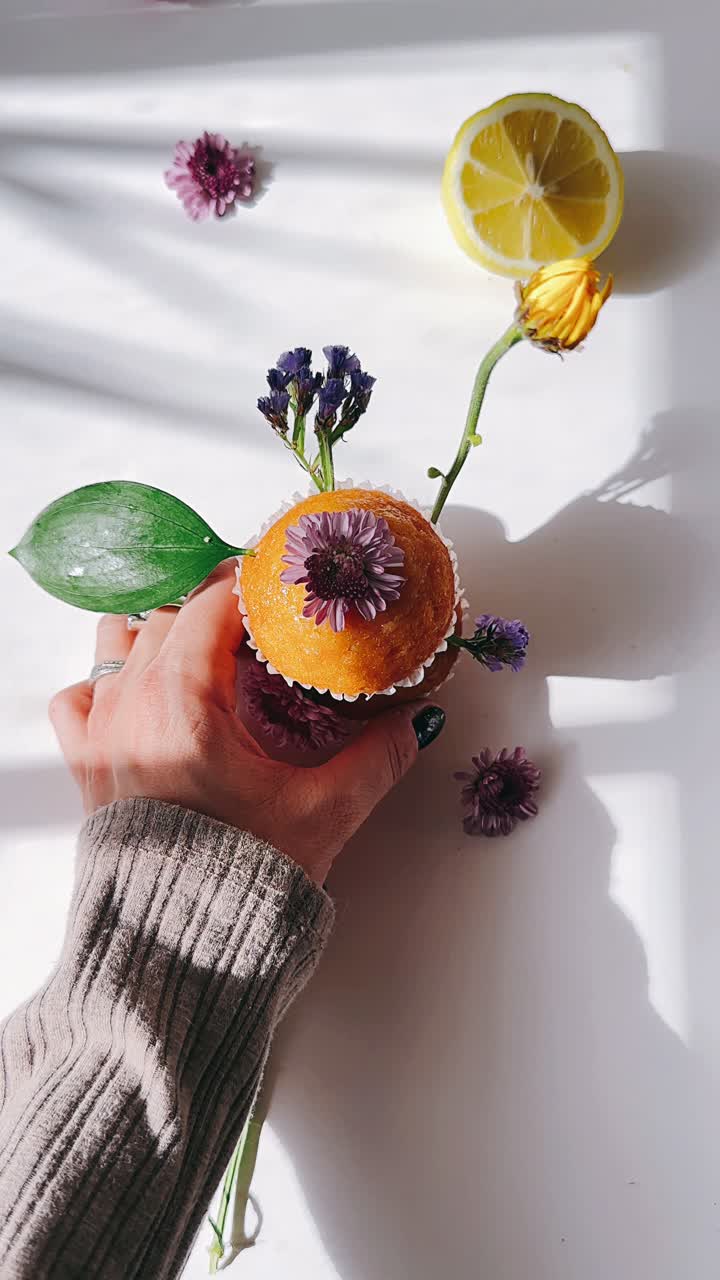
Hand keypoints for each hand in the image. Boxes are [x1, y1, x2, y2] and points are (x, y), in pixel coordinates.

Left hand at [49, 562, 445, 883]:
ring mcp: (99, 733)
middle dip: (215, 608)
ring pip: (116, 642)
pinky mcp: (83, 766)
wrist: (173, 951)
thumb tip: (414, 722)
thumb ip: (377, 759)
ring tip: (203, 649)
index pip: (212, 604)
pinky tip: (141, 695)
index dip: (250, 584)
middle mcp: (131, 705)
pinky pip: (77, 697)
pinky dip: (106, 682)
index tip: (280, 585)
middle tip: (260, 622)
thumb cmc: (238, 883)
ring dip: (158, 632)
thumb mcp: (324, 814)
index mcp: (185, 702)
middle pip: (168, 615)